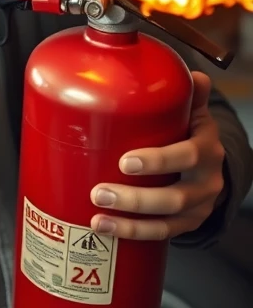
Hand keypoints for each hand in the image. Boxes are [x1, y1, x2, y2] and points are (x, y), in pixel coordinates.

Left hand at [89, 72, 224, 239]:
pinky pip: (161, 234)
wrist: (210, 165)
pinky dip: (132, 233)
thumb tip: (188, 73)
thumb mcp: (190, 111)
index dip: (159, 161)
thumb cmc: (187, 132)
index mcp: (206, 148)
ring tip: (98, 215)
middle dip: (135, 198)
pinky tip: (105, 228)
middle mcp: (206, 181)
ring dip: (130, 222)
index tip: (125, 161)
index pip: (188, 155)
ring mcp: (197, 206)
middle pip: (175, 196)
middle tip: (99, 192)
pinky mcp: (185, 223)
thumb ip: (184, 93)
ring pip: (167, 220)